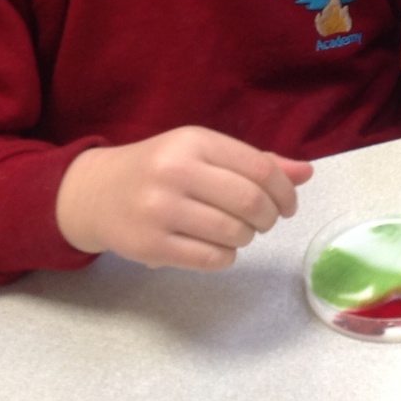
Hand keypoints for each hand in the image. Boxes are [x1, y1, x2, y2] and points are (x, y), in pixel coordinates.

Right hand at [55, 127, 313, 269]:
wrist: (94, 193)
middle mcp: (175, 172)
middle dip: (269, 218)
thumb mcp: (203, 153)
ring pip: (234, 233)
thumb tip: (306, 173)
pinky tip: (218, 248)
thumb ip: (254, 162)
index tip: (287, 205)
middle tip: (264, 222)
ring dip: (247, 238)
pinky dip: (227, 257)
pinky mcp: (149, 245)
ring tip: (237, 233)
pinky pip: (211, 259)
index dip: (285, 191)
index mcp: (193, 142)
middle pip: (251, 202)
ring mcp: (159, 210)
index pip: (260, 168)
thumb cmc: (159, 169)